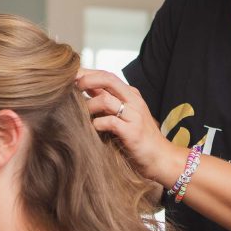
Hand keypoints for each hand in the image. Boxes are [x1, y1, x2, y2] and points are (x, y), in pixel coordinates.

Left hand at [75, 69, 177, 184]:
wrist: (160, 157)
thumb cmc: (137, 137)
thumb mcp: (121, 114)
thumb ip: (105, 101)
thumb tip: (82, 88)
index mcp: (130, 94)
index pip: (106, 75)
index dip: (87, 74)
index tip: (69, 78)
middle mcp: (133, 100)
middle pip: (107, 79)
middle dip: (86, 80)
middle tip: (71, 88)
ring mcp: (134, 115)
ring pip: (105, 100)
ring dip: (88, 107)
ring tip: (81, 116)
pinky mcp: (132, 132)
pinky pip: (109, 122)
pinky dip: (97, 124)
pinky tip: (94, 129)